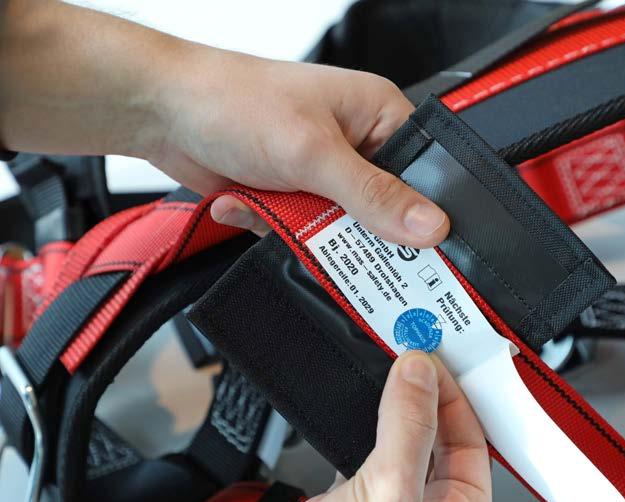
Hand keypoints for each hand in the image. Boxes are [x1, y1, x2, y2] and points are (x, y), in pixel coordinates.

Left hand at [1, 1, 448, 245]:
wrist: (165, 114)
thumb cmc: (235, 101)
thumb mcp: (313, 152)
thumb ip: (373, 195)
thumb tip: (429, 225)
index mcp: (377, 115)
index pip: (420, 176)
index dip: (418, 216)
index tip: (411, 248)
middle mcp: (355, 145)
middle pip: (380, 212)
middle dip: (347, 227)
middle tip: (326, 229)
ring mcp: (322, 174)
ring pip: (339, 230)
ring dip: (302, 226)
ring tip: (273, 204)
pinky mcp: (293, 195)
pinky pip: (304, 232)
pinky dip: (276, 225)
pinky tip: (248, 200)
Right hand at [250, 351, 491, 501]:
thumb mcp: (390, 497)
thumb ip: (407, 428)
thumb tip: (418, 372)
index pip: (471, 438)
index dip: (455, 393)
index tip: (434, 354)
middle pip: (436, 432)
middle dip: (425, 390)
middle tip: (411, 347)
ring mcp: (385, 501)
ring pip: (398, 436)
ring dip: (391, 401)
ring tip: (386, 363)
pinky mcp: (345, 497)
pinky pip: (362, 446)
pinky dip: (358, 419)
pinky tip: (354, 402)